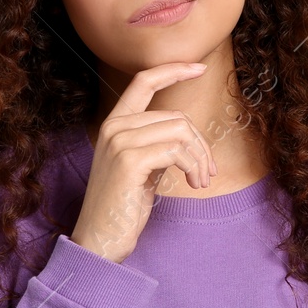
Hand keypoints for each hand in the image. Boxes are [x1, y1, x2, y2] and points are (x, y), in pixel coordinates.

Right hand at [72, 62, 217, 263]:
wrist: (100, 240)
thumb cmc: (122, 208)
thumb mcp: (140, 168)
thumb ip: (155, 144)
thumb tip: (187, 135)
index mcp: (114, 124)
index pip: (143, 81)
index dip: (173, 70)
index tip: (200, 67)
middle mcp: (114, 127)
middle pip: (175, 116)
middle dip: (200, 144)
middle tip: (207, 173)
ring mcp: (119, 141)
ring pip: (180, 131)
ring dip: (200, 158)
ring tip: (200, 181)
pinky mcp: (130, 160)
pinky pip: (178, 150)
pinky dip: (193, 167)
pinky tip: (193, 184)